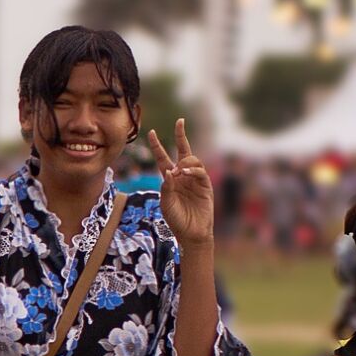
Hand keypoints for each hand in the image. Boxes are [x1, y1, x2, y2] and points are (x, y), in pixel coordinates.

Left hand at [149, 118, 213, 247]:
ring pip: (192, 160)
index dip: (157, 146)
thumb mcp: (166, 203)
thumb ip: (166, 187)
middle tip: (179, 121)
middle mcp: (183, 176)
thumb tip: (169, 171)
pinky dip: (193, 169)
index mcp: (170, 179)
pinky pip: (200, 172)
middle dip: (181, 135)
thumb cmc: (176, 219)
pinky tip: (185, 172)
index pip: (163, 158)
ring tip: (178, 171)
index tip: (150, 132)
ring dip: (185, 161)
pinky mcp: (205, 186)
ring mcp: (195, 179)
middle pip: (183, 151)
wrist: (191, 233)